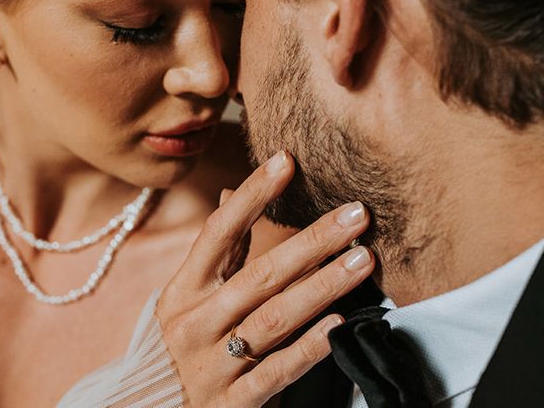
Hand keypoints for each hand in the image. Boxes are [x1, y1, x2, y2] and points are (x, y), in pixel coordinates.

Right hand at [156, 151, 373, 406]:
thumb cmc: (181, 341)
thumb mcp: (187, 296)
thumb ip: (219, 252)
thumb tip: (234, 195)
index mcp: (184, 289)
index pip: (220, 231)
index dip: (253, 194)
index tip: (286, 160)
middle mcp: (196, 322)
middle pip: (261, 274)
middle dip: (312, 241)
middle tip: (356, 215)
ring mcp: (213, 364)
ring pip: (276, 318)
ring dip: (323, 287)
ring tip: (362, 261)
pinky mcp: (233, 403)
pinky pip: (277, 371)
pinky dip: (309, 347)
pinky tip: (340, 323)